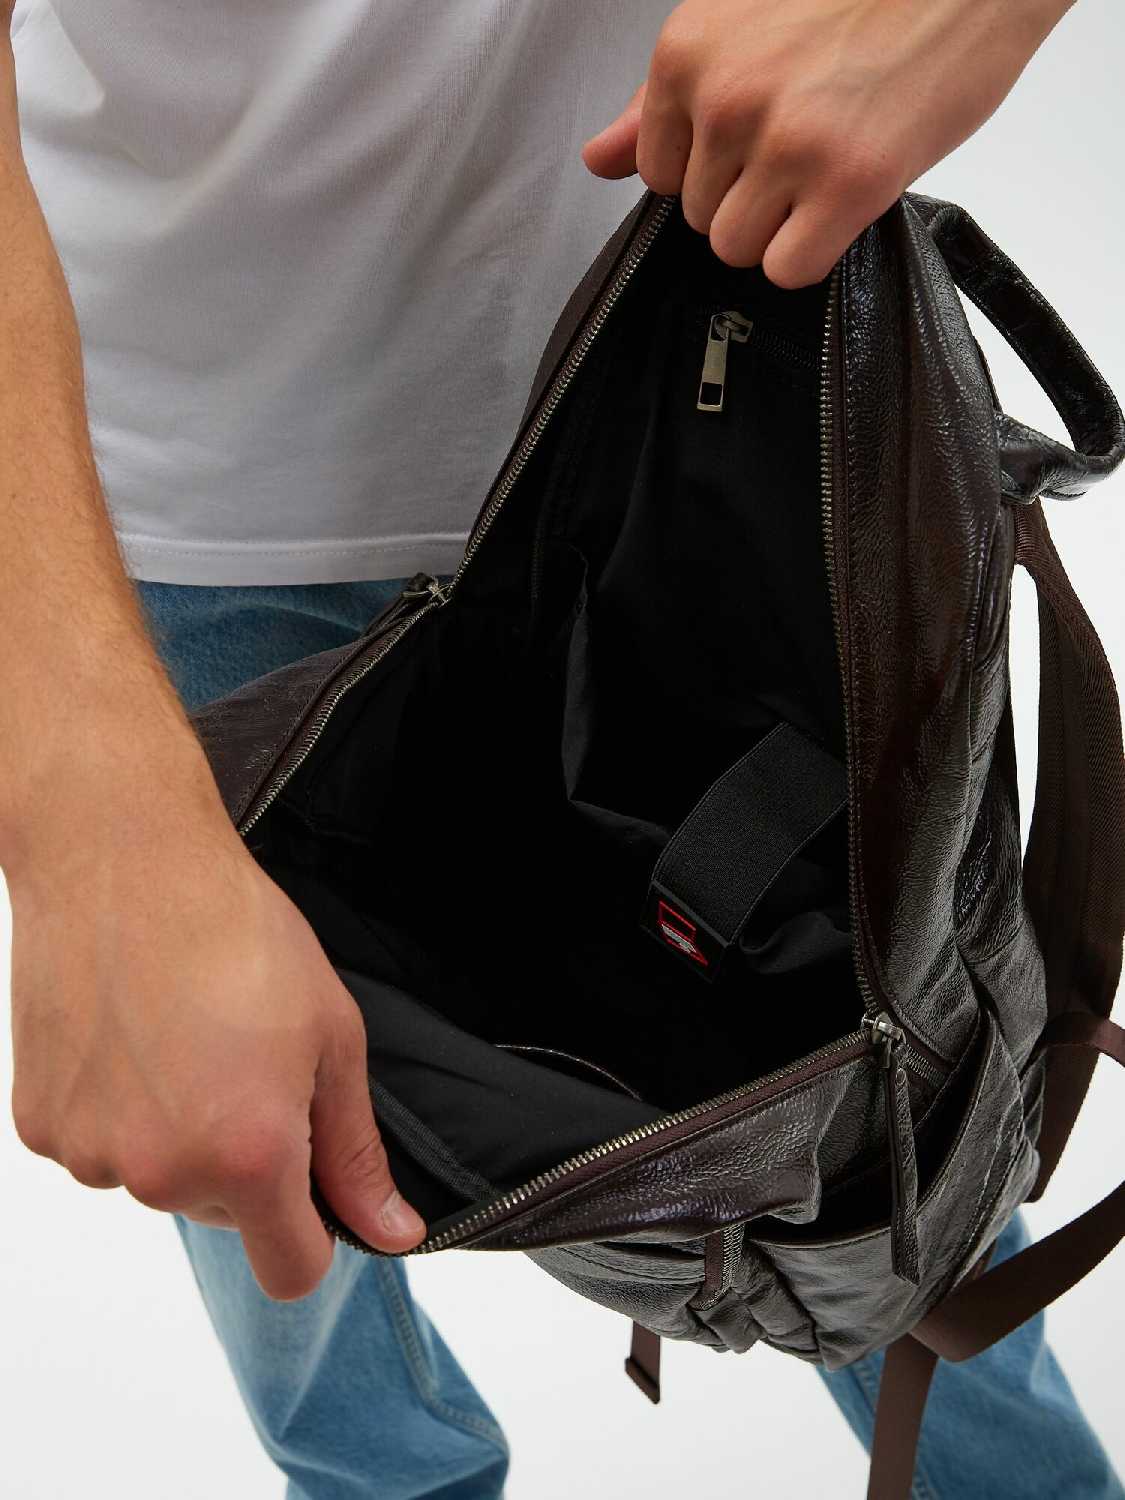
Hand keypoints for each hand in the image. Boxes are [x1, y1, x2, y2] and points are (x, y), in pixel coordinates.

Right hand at [8, 766, 424, 1299]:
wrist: (124, 862)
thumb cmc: (235, 933)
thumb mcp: (331, 1038)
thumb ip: (355, 1152)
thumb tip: (390, 1232)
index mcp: (249, 1156)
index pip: (291, 1272)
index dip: (314, 1237)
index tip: (315, 1190)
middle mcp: (163, 1173)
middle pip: (226, 1214)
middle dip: (248, 1160)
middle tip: (247, 1063)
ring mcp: (92, 1153)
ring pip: (161, 1177)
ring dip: (179, 1133)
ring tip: (188, 1039)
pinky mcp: (41, 1124)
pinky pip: (101, 1146)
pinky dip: (121, 1112)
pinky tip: (135, 1040)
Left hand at [582, 0, 1072, 287]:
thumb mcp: (740, 26)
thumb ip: (661, 103)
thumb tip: (599, 162)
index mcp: (689, 54)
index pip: (658, 174)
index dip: (711, 169)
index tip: (757, 139)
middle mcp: (727, 98)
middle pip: (699, 217)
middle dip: (749, 195)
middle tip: (807, 142)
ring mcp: (785, 144)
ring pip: (736, 248)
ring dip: (779, 228)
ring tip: (824, 169)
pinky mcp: (847, 182)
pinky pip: (789, 268)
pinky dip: (813, 250)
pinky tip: (842, 201)